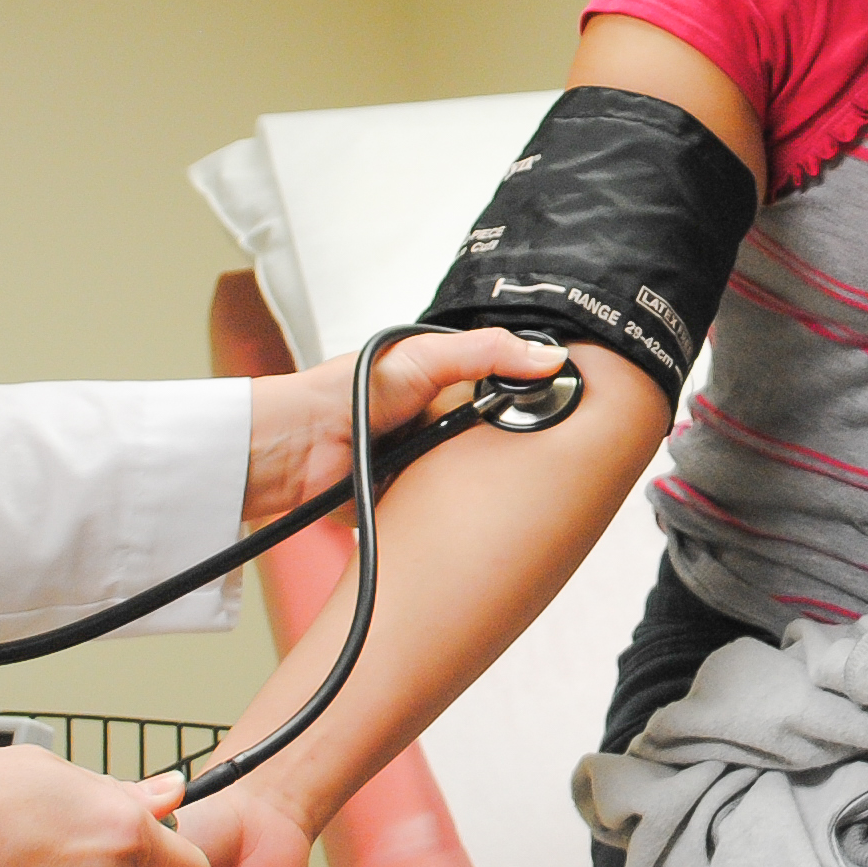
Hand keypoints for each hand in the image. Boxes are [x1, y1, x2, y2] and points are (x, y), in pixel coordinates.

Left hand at [245, 331, 568, 521]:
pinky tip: (486, 514)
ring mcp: (425, 465)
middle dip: (518, 449)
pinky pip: (449, 513)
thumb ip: (485, 352)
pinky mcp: (412, 503)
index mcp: (442, 385)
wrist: (298, 448)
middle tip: (556, 455)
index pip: (503, 391)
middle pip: (497, 440)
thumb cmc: (345, 392)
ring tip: (531, 488)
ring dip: (491, 483)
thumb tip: (547, 360)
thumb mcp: (424, 356)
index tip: (568, 409)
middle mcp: (437, 424)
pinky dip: (462, 514)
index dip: (533, 399)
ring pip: (477, 479)